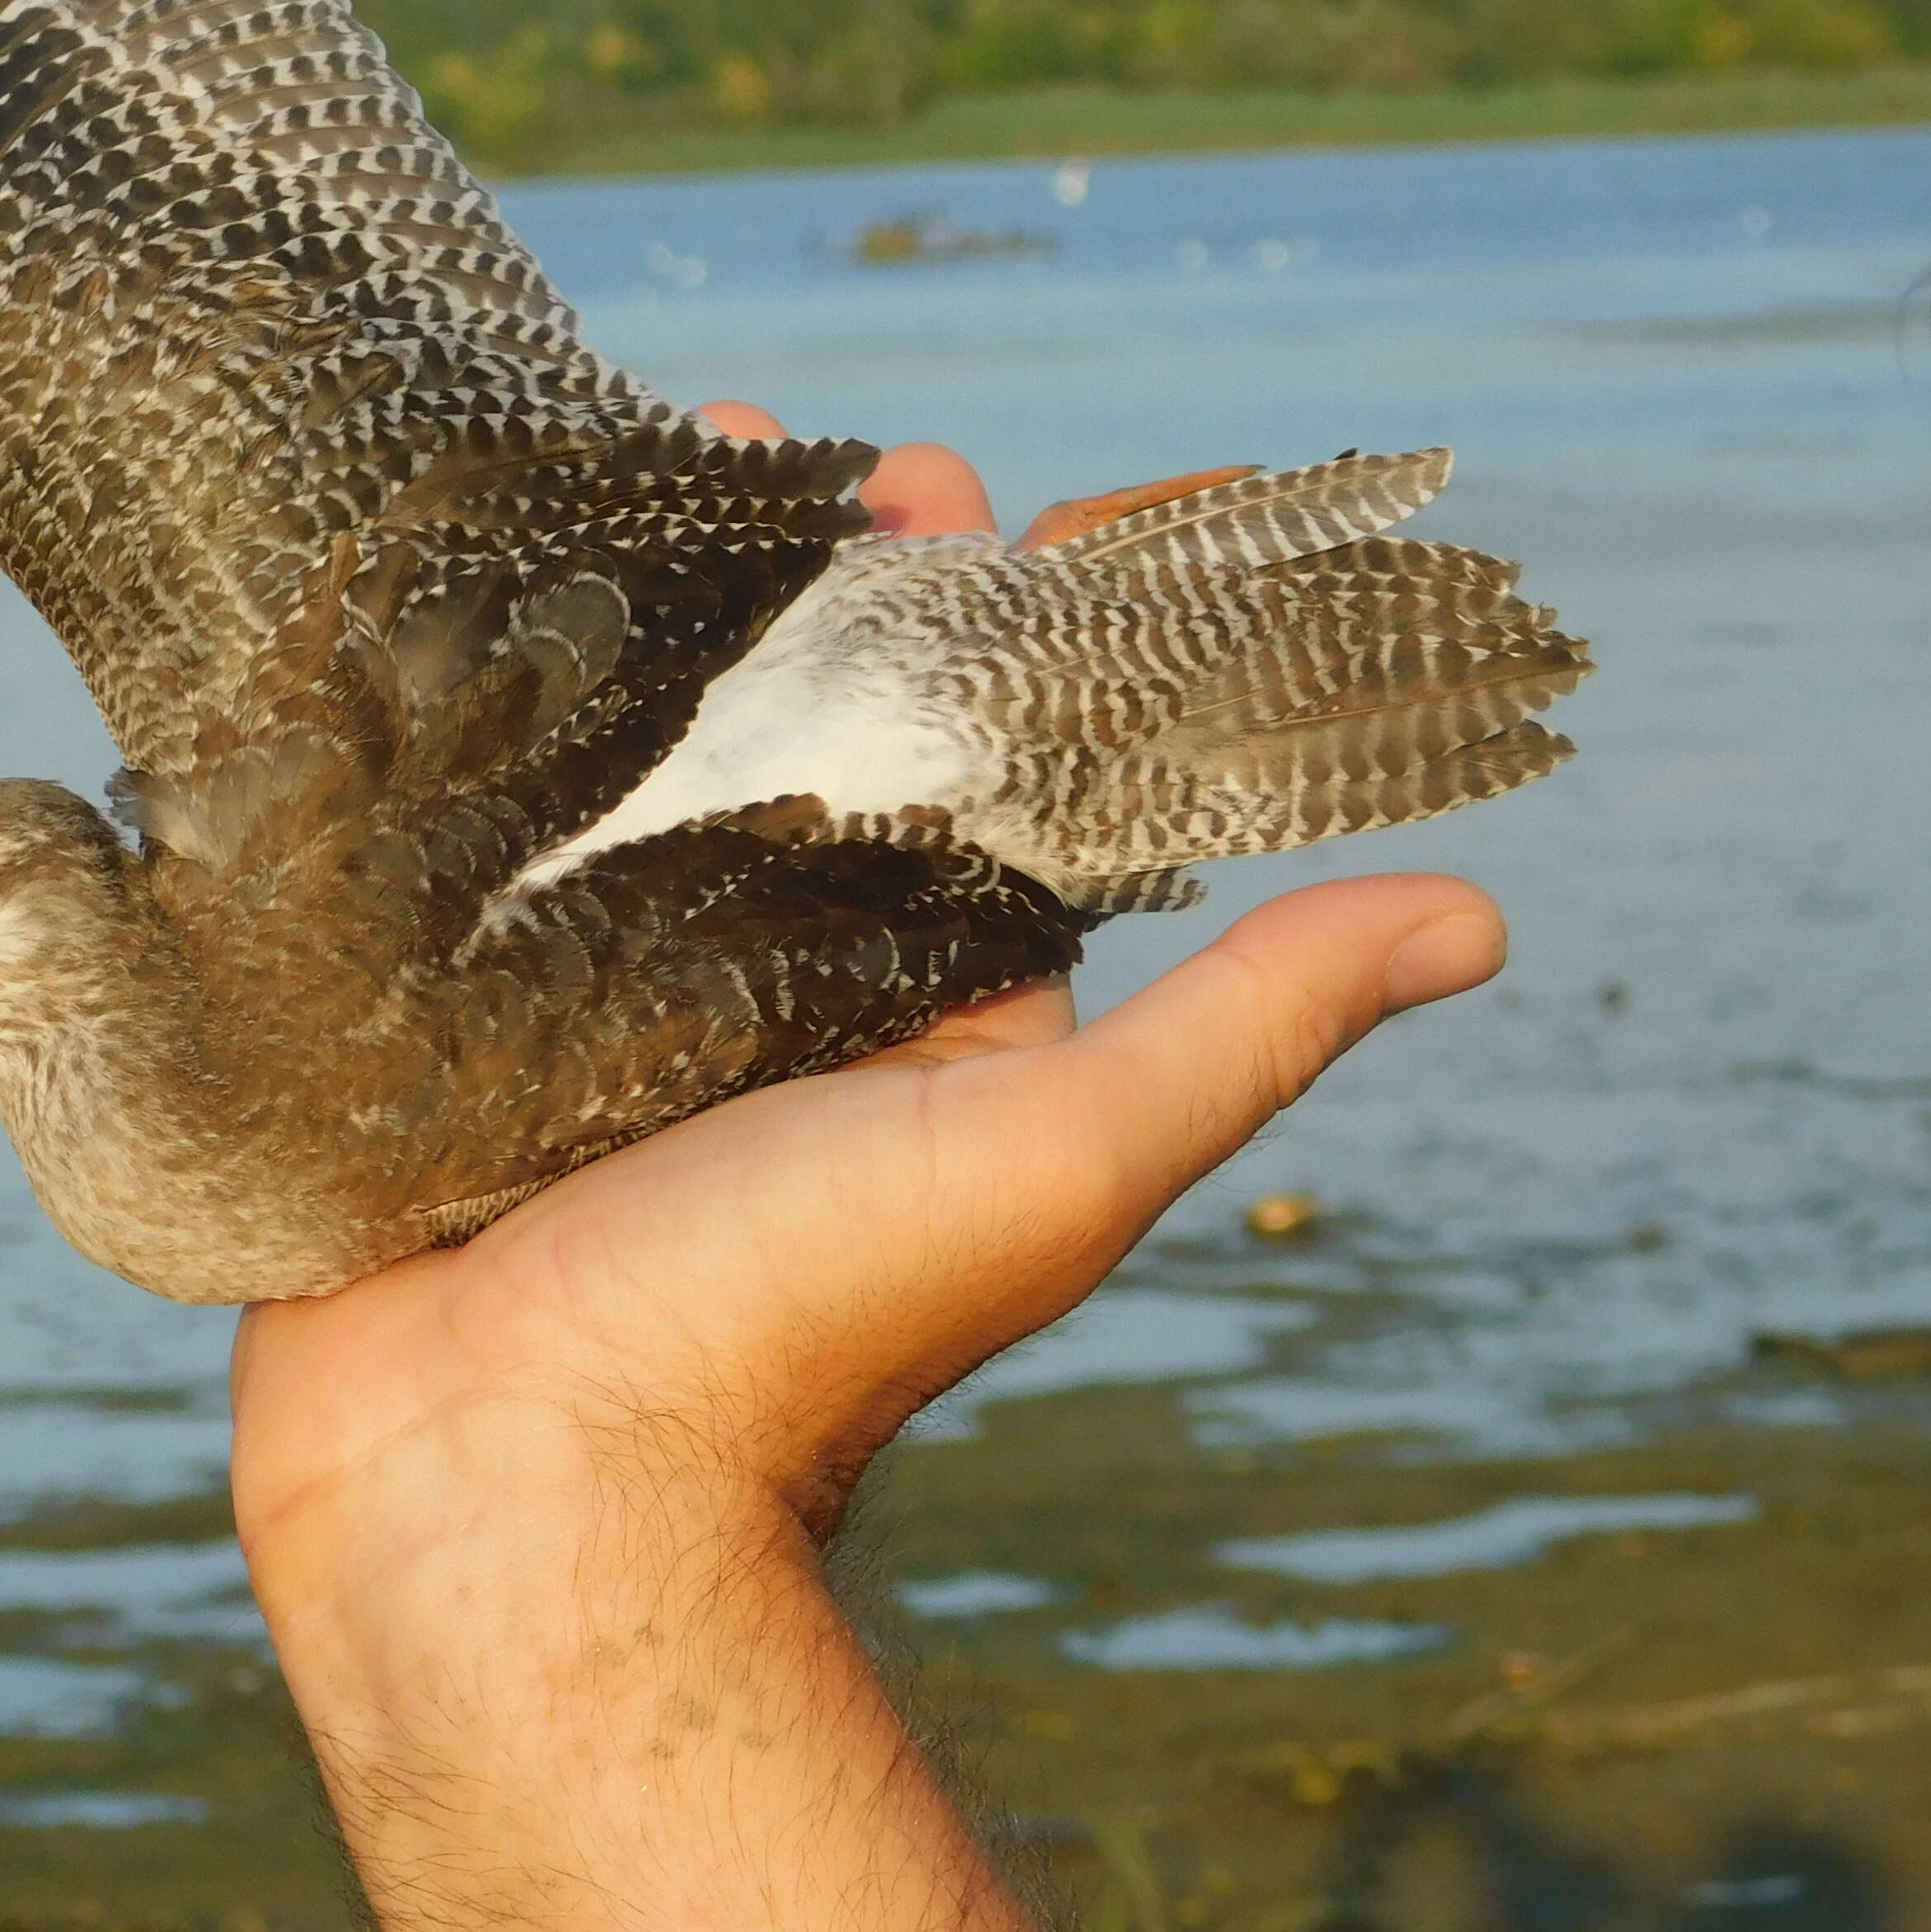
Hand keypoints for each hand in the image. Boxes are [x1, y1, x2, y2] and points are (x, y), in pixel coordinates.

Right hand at [226, 406, 1506, 1931]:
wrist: (510, 1481)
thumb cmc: (791, 1329)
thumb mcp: (1053, 1156)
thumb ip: (1240, 1026)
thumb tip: (1476, 914)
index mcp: (922, 997)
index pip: (994, 765)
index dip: (1018, 623)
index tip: (1009, 497)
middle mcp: (766, 973)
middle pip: (810, 726)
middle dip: (824, 576)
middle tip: (823, 450)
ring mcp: (596, 978)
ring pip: (642, 749)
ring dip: (656, 604)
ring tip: (654, 452)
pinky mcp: (454, 996)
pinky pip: (482, 818)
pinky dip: (489, 703)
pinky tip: (470, 585)